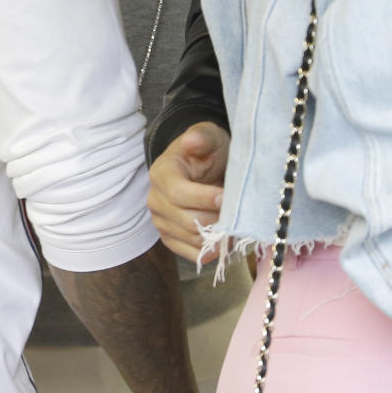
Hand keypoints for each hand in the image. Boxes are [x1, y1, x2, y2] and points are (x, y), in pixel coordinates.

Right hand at [147, 122, 228, 262]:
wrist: (205, 167)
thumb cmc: (209, 151)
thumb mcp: (210, 137)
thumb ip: (202, 138)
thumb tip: (192, 142)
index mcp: (161, 174)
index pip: (177, 194)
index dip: (204, 198)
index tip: (226, 196)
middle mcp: (155, 200)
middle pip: (187, 221)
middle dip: (216, 218)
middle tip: (236, 211)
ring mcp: (161, 222)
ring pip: (192, 239)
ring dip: (217, 235)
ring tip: (234, 222)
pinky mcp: (171, 239)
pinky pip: (192, 255)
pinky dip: (212, 250)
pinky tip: (225, 237)